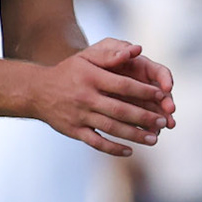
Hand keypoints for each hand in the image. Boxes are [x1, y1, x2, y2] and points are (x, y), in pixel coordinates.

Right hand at [25, 38, 171, 155]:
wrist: (37, 91)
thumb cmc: (68, 71)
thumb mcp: (86, 57)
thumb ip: (111, 54)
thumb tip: (138, 50)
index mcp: (91, 77)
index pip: (123, 85)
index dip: (144, 91)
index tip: (162, 96)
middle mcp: (85, 97)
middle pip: (120, 110)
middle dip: (144, 117)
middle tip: (164, 122)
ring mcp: (79, 116)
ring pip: (111, 128)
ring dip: (134, 135)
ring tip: (154, 139)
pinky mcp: (74, 131)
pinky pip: (96, 142)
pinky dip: (113, 148)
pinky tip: (129, 151)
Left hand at [91, 38, 175, 128]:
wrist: (75, 75)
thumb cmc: (90, 60)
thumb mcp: (100, 52)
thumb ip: (116, 51)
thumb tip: (135, 48)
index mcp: (140, 67)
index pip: (159, 72)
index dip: (166, 79)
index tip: (167, 88)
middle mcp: (143, 84)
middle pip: (161, 95)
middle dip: (166, 103)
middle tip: (170, 112)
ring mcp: (138, 100)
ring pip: (154, 111)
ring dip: (160, 119)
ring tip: (162, 128)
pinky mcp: (129, 113)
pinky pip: (141, 122)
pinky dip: (147, 129)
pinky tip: (151, 134)